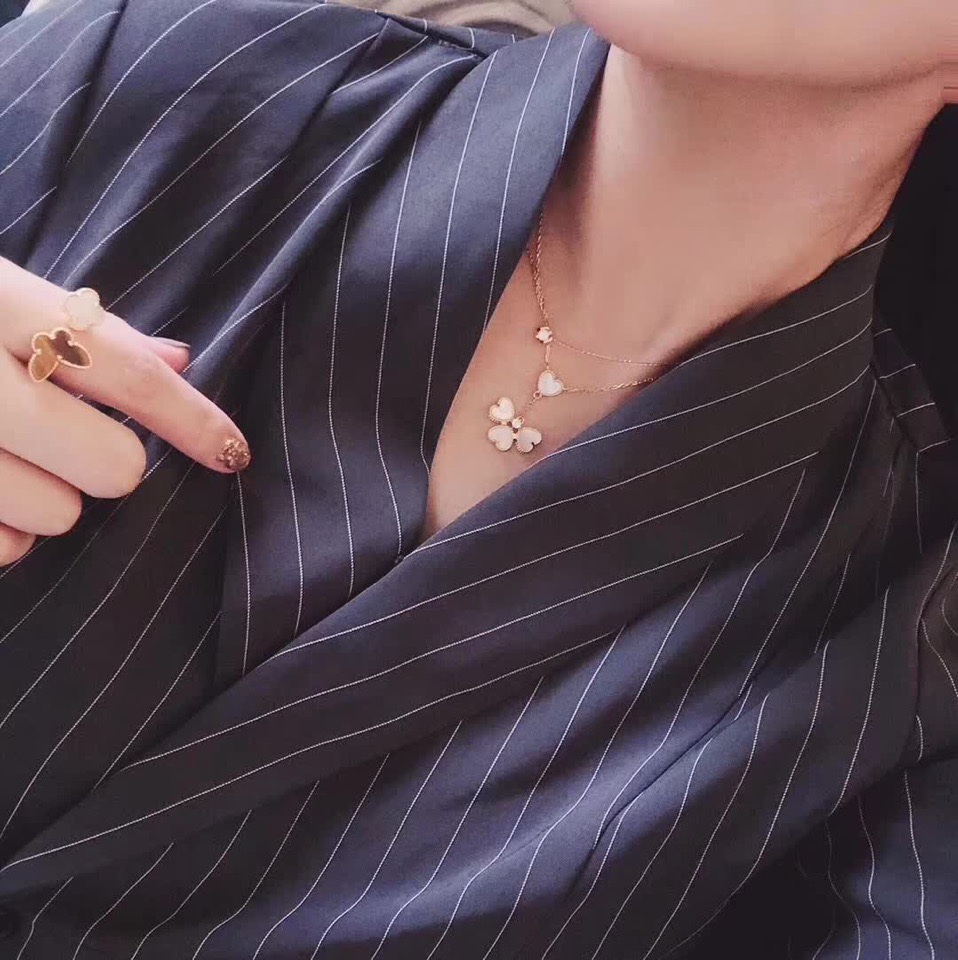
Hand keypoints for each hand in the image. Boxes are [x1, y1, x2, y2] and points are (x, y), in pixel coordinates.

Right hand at [0, 256, 250, 566]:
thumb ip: (84, 327)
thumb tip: (182, 356)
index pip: (121, 368)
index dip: (190, 417)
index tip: (233, 451)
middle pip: (109, 465)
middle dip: (108, 463)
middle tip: (72, 442)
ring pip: (53, 519)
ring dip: (46, 500)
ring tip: (1, 460)